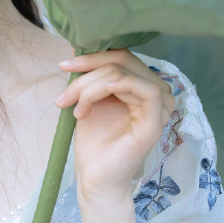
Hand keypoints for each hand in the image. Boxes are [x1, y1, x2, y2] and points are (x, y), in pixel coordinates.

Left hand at [55, 49, 174, 208]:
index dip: (92, 55)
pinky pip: (147, 91)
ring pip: (123, 75)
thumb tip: (78, 45)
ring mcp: (159, 108)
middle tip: (64, 93)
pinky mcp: (156, 123)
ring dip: (89, 87)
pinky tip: (99, 95)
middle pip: (122, 61)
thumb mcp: (88, 99)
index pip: (121, 55)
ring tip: (72, 107)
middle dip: (87, 71)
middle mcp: (155, 92)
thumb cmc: (93, 141)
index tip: (65, 65)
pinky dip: (120, 85)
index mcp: (141, 85)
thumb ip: (89, 75)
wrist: (94, 177)